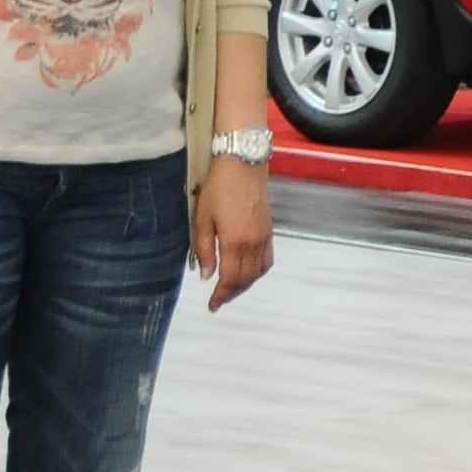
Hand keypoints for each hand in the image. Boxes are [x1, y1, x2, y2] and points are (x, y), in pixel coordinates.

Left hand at [194, 160, 274, 308]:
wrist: (243, 165)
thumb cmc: (219, 188)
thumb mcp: (202, 218)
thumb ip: (203, 249)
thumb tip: (206, 274)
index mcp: (234, 243)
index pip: (229, 279)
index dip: (221, 296)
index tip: (212, 305)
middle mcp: (252, 244)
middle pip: (245, 279)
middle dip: (232, 293)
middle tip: (219, 300)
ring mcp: (263, 238)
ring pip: (257, 272)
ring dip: (245, 285)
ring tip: (231, 289)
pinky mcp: (269, 230)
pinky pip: (267, 260)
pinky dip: (258, 272)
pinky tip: (250, 272)